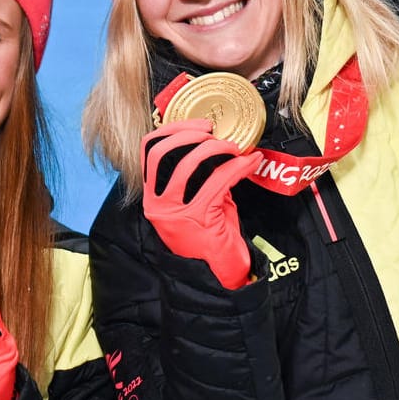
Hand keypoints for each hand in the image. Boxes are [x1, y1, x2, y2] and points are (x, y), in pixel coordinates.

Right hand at [142, 119, 261, 288]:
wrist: (217, 275)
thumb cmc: (208, 239)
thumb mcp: (194, 203)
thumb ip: (196, 177)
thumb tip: (215, 146)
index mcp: (153, 196)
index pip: (149, 150)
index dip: (173, 129)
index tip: (199, 124)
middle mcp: (158, 203)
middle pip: (164, 152)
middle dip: (191, 133)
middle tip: (215, 134)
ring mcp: (176, 211)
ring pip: (189, 163)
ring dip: (216, 148)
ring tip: (234, 148)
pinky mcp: (199, 218)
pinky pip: (217, 181)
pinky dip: (236, 166)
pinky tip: (249, 163)